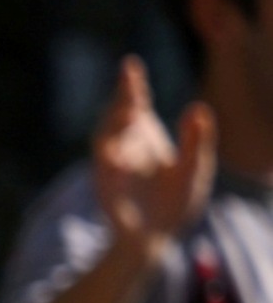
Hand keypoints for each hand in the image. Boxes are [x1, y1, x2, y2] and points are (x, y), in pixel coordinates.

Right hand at [87, 55, 218, 259]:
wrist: (157, 237)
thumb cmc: (175, 199)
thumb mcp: (196, 167)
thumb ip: (198, 139)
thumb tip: (198, 106)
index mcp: (142, 134)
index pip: (134, 103)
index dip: (131, 85)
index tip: (130, 65)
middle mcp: (122, 146)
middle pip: (115, 117)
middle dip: (121, 101)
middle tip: (131, 82)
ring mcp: (110, 169)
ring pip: (103, 142)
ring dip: (112, 126)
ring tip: (129, 110)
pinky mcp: (107, 192)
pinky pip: (103, 177)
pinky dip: (107, 166)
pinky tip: (114, 155)